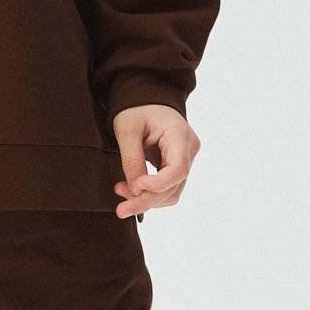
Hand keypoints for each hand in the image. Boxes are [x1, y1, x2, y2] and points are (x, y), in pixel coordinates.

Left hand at [111, 104, 199, 218]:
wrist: (144, 99)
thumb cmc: (135, 108)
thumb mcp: (127, 129)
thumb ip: (131, 159)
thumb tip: (136, 191)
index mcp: (180, 135)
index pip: (178, 170)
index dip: (158, 185)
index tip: (135, 186)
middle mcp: (189, 149)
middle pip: (174, 186)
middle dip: (146, 200)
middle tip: (120, 209)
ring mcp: (186, 159)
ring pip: (171, 192)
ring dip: (146, 199)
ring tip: (121, 193)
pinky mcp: (177, 166)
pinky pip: (167, 188)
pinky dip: (149, 193)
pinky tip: (131, 189)